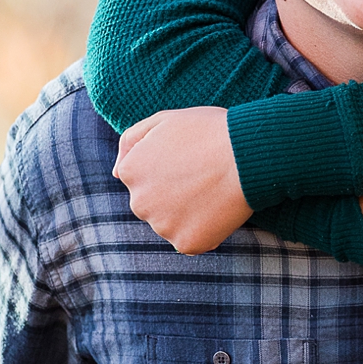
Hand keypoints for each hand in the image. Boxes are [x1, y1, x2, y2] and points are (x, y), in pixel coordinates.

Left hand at [113, 108, 251, 253]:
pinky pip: (192, 241)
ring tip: (212, 192)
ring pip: (171, 224)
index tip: (190, 161)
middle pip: (153, 204)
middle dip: (173, 194)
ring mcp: (162, 226)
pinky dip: (205, 230)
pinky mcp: (187, 243)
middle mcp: (139, 203)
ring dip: (188, 214)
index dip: (169, 169)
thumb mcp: (163, 120)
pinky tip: (218, 209)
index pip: (142, 179)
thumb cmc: (209, 130)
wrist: (247, 153)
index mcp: (130, 172)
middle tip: (202, 177)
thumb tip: (114, 173)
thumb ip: (131, 141)